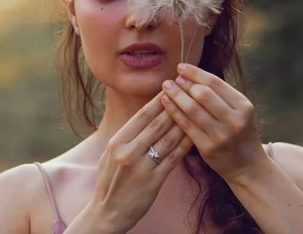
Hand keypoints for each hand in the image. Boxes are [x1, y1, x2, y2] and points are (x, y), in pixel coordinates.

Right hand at [84, 92, 192, 232]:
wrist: (106, 214)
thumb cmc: (109, 182)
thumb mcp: (110, 154)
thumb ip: (127, 137)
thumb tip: (145, 116)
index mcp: (117, 142)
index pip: (142, 115)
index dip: (158, 100)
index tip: (171, 87)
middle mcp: (128, 151)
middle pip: (157, 124)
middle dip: (175, 105)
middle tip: (188, 92)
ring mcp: (141, 167)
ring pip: (168, 139)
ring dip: (183, 122)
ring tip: (196, 109)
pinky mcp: (153, 182)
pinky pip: (173, 158)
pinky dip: (184, 145)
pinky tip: (194, 135)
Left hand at [160, 63, 267, 183]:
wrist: (248, 166)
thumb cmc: (240, 133)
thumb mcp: (240, 112)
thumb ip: (221, 95)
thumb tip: (193, 75)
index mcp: (244, 106)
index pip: (216, 83)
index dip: (196, 73)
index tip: (181, 67)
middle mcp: (234, 120)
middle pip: (203, 94)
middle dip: (185, 84)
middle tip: (173, 79)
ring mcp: (221, 135)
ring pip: (192, 109)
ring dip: (176, 95)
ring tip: (166, 87)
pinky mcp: (208, 148)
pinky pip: (186, 125)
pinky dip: (174, 111)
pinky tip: (166, 102)